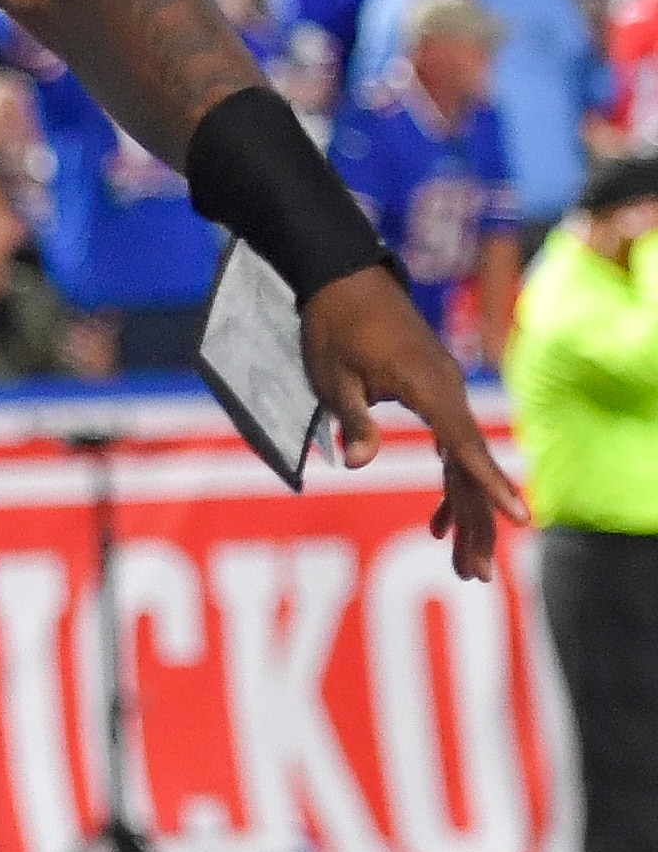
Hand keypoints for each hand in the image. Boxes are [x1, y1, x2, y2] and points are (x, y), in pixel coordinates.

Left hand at [302, 265, 525, 580]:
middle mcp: (446, 392)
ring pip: (463, 462)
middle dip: (476, 521)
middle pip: (469, 466)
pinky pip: (450, 448)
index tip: (520, 518)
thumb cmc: (334, 325)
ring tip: (465, 563)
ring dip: (466, 511)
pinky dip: (449, 485)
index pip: (464, 446)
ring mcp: (442, 393)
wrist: (344, 277)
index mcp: (428, 388)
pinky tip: (441, 523)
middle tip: (475, 574)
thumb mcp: (332, 376)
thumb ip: (353, 420)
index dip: (490, 485)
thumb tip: (359, 463)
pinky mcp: (431, 394)